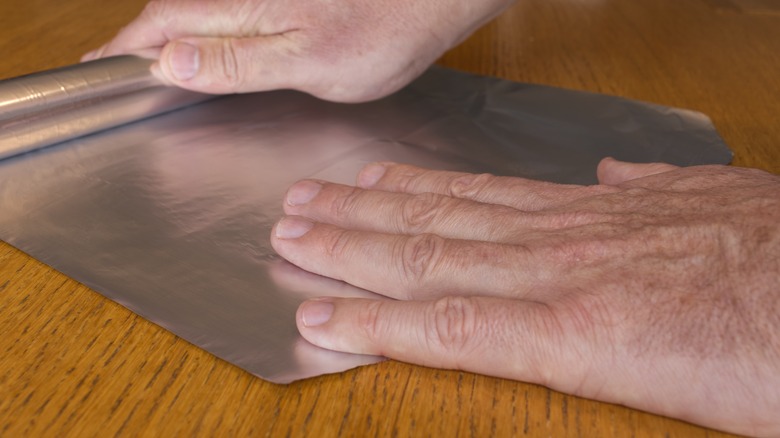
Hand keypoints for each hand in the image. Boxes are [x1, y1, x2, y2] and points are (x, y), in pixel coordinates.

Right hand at [82, 0, 512, 100]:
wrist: (431, 0)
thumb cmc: (381, 31)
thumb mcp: (308, 62)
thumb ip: (239, 63)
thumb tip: (171, 62)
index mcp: (243, 8)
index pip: (163, 25)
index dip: (128, 49)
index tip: (97, 70)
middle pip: (174, 14)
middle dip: (140, 42)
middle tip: (115, 67)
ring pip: (200, 13)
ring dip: (170, 35)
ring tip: (151, 62)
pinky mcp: (289, 3)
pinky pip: (229, 15)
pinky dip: (206, 32)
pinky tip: (209, 49)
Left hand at [270, 159, 779, 435]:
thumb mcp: (714, 197)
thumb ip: (650, 189)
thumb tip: (613, 176)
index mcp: (592, 212)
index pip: (481, 194)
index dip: (414, 189)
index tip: (367, 182)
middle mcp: (557, 236)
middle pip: (435, 218)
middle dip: (358, 212)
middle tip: (300, 203)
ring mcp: (554, 281)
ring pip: (426, 258)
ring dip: (350, 249)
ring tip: (295, 237)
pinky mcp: (566, 339)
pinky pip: (451, 328)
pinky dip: (380, 325)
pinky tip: (326, 320)